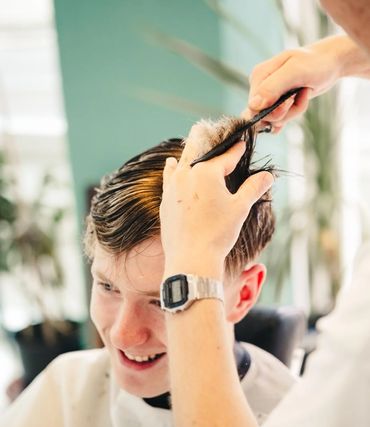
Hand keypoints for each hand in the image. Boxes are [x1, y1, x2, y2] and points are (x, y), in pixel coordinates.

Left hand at [160, 123, 273, 277]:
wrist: (191, 259)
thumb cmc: (217, 234)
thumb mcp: (239, 209)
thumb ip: (253, 188)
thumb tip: (268, 175)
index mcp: (206, 173)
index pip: (226, 156)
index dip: (236, 149)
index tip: (242, 141)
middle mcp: (186, 175)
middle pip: (197, 149)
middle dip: (206, 138)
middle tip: (207, 127)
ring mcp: (172, 188)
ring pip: (180, 161)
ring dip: (188, 152)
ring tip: (192, 142)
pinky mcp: (165, 201)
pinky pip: (168, 178)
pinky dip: (172, 169)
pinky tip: (172, 164)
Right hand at [243, 36, 350, 132]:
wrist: (329, 63)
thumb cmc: (315, 63)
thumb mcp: (295, 72)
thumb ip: (272, 87)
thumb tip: (253, 105)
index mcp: (258, 76)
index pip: (254, 108)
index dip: (273, 110)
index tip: (290, 99)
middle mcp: (260, 87)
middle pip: (263, 116)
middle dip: (286, 112)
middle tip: (300, 95)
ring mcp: (268, 96)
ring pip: (273, 120)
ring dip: (293, 112)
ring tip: (304, 94)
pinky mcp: (277, 104)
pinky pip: (279, 121)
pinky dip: (293, 115)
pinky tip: (300, 102)